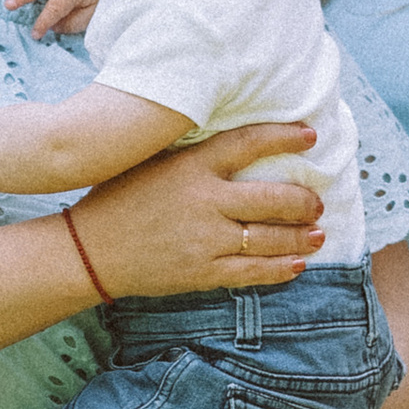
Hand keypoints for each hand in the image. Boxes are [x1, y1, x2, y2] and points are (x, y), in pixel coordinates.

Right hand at [71, 121, 323, 295]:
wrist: (89, 250)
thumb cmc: (117, 199)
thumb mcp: (152, 162)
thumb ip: (193, 154)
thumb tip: (237, 144)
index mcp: (192, 166)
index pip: (250, 143)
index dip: (285, 138)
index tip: (311, 136)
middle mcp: (205, 201)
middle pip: (273, 198)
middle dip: (304, 201)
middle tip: (317, 202)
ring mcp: (206, 239)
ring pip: (270, 238)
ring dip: (302, 236)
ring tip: (319, 233)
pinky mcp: (203, 272)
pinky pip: (253, 271)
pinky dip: (281, 268)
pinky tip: (297, 264)